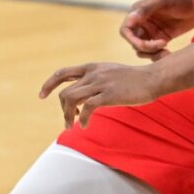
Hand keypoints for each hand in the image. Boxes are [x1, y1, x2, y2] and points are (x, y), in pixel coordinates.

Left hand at [40, 62, 163, 128]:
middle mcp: (92, 74)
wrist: (152, 78)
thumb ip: (95, 79)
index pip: (62, 73)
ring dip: (67, 116)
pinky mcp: (108, 95)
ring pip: (71, 99)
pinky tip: (84, 125)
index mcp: (91, 67)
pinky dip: (82, 119)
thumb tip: (82, 94)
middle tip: (67, 121)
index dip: (49, 84)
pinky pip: (87, 108)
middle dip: (62, 109)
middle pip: (65, 91)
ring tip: (72, 126)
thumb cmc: (133, 79)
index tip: (42, 95)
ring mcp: (100, 84)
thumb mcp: (109, 73)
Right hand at [119, 0, 193, 60]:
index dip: (133, 40)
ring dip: (152, 54)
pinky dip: (159, 56)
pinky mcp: (162, 39)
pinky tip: (170, 53)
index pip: (126, 31)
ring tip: (167, 52)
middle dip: (146, 48)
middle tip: (163, 45)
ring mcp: (151, 32)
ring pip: (143, 50)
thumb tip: (130, 19)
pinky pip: (155, 52)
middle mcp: (142, 23)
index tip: (149, 44)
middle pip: (134, 43)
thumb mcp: (162, 1)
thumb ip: (145, 9)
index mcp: (138, 12)